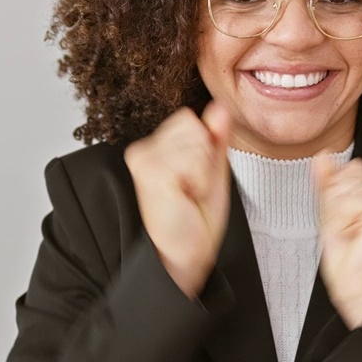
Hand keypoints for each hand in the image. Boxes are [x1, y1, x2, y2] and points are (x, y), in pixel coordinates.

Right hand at [124, 102, 231, 297]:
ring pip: (195, 140)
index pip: (189, 118)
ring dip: (202, 170)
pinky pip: (193, 157)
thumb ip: (217, 137)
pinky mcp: (149, 172)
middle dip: (204, 156)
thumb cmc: (196, 218)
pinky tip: (185, 196)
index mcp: (154, 147)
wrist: (185, 254)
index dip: (205, 147)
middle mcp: (142, 150)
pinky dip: (200, 179)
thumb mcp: (214, 170)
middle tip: (192, 188)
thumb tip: (219, 107)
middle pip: (192, 124)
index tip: (196, 178)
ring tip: (188, 193)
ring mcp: (143, 159)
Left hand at [312, 154, 361, 329]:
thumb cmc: (352, 265)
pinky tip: (359, 231)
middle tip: (350, 229)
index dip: (338, 195)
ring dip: (342, 208)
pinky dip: (346, 215)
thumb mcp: (331, 216)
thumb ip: (327, 183)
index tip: (346, 222)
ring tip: (355, 231)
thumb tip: (322, 156)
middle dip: (340, 200)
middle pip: (351, 170)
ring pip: (350, 180)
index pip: (351, 169)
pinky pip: (352, 196)